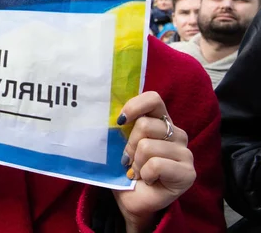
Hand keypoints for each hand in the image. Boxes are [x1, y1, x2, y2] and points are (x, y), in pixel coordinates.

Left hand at [113, 92, 194, 232]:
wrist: (132, 201)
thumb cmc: (126, 170)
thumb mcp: (119, 144)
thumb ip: (121, 127)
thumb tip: (111, 114)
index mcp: (160, 122)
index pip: (153, 99)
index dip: (134, 106)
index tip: (120, 121)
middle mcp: (176, 133)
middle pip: (145, 125)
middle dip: (129, 145)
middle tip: (129, 160)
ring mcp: (185, 153)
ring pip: (148, 146)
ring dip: (137, 163)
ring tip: (139, 172)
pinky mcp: (188, 172)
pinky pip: (157, 164)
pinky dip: (146, 174)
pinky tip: (149, 180)